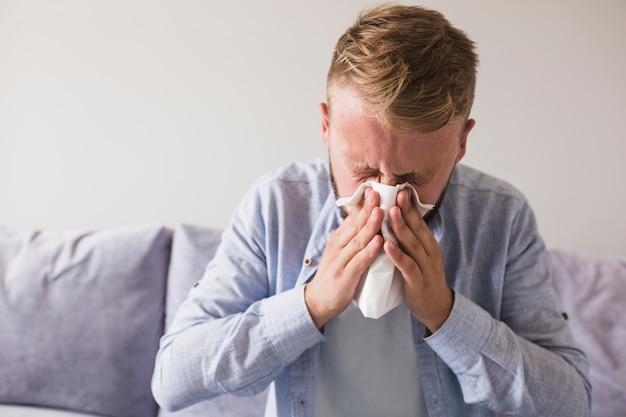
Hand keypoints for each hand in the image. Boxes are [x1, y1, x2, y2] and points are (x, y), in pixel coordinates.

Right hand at [305, 188, 383, 327]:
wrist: (318, 301)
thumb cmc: (336, 275)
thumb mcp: (342, 251)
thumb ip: (354, 237)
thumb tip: (369, 218)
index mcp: (339, 238)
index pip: (353, 216)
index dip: (365, 202)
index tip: (376, 187)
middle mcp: (338, 246)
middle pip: (355, 224)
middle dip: (368, 208)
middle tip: (380, 191)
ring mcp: (340, 261)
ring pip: (358, 240)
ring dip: (370, 225)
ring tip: (382, 211)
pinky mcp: (345, 276)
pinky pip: (359, 261)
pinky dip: (369, 251)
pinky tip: (379, 242)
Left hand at [384, 189, 452, 332]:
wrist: (436, 307)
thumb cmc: (421, 278)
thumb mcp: (418, 256)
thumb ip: (409, 240)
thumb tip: (396, 220)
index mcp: (428, 244)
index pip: (418, 221)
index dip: (409, 205)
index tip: (400, 188)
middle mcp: (429, 252)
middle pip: (416, 228)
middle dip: (405, 210)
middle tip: (395, 192)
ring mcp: (425, 266)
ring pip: (412, 244)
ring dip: (400, 227)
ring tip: (389, 213)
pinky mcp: (418, 281)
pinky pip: (407, 266)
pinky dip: (397, 255)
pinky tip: (387, 245)